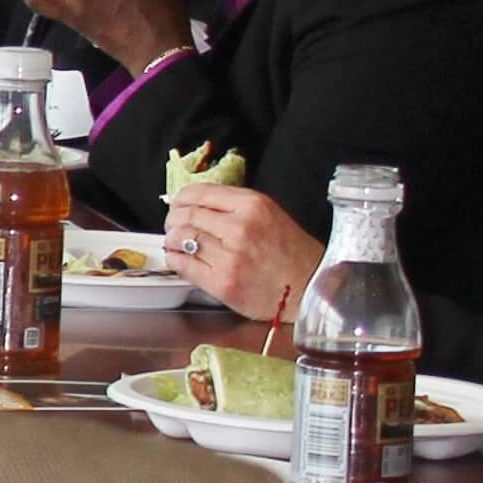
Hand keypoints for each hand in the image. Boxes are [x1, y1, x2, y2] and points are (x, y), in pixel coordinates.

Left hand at [160, 182, 321, 323]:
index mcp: (253, 206)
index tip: (178, 204)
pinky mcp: (222, 282)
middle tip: (173, 225)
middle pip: (185, 215)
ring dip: (171, 239)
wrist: (311, 290)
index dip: (181, 199)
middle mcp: (240, 228)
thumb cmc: (294, 256)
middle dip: (173, 219)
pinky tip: (179, 258)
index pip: (199, 192)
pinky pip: (183, 264)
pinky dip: (175, 259)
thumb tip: (195, 203)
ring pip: (180, 238)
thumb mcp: (270, 216)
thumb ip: (235, 207)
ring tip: (175, 242)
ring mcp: (230, 256)